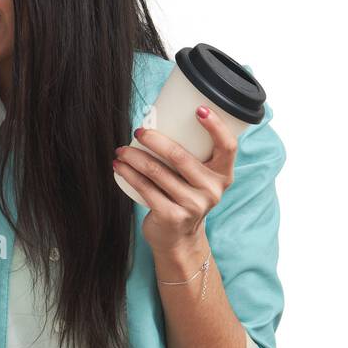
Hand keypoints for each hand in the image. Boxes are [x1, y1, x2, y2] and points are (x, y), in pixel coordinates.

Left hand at [112, 104, 237, 253]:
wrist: (178, 239)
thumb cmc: (184, 198)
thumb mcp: (197, 179)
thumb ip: (190, 157)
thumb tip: (156, 122)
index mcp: (222, 175)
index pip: (228, 147)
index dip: (216, 126)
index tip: (198, 109)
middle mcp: (211, 190)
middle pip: (180, 156)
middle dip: (154, 139)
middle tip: (139, 131)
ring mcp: (193, 205)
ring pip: (157, 171)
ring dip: (134, 156)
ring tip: (122, 150)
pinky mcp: (172, 216)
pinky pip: (145, 187)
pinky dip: (128, 173)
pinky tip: (119, 166)